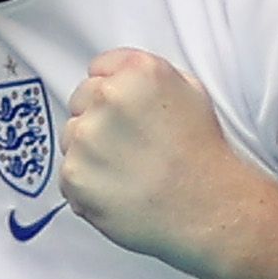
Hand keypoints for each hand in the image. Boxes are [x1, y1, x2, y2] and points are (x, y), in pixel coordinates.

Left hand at [57, 48, 265, 276]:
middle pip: (81, 100)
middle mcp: (110, 97)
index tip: (125, 111)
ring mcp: (87, 135)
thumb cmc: (203, 157)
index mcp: (139, 72)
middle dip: (99, 120)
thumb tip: (118, 77)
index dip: (112, 92)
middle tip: (131, 146)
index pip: (99, 68)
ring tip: (128, 170)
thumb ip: (147, 77)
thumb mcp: (190, 93)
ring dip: (89, 152)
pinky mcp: (74, 173)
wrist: (209, 210)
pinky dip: (86, 185)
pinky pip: (68, 174)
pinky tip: (118, 190)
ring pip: (71, 137)